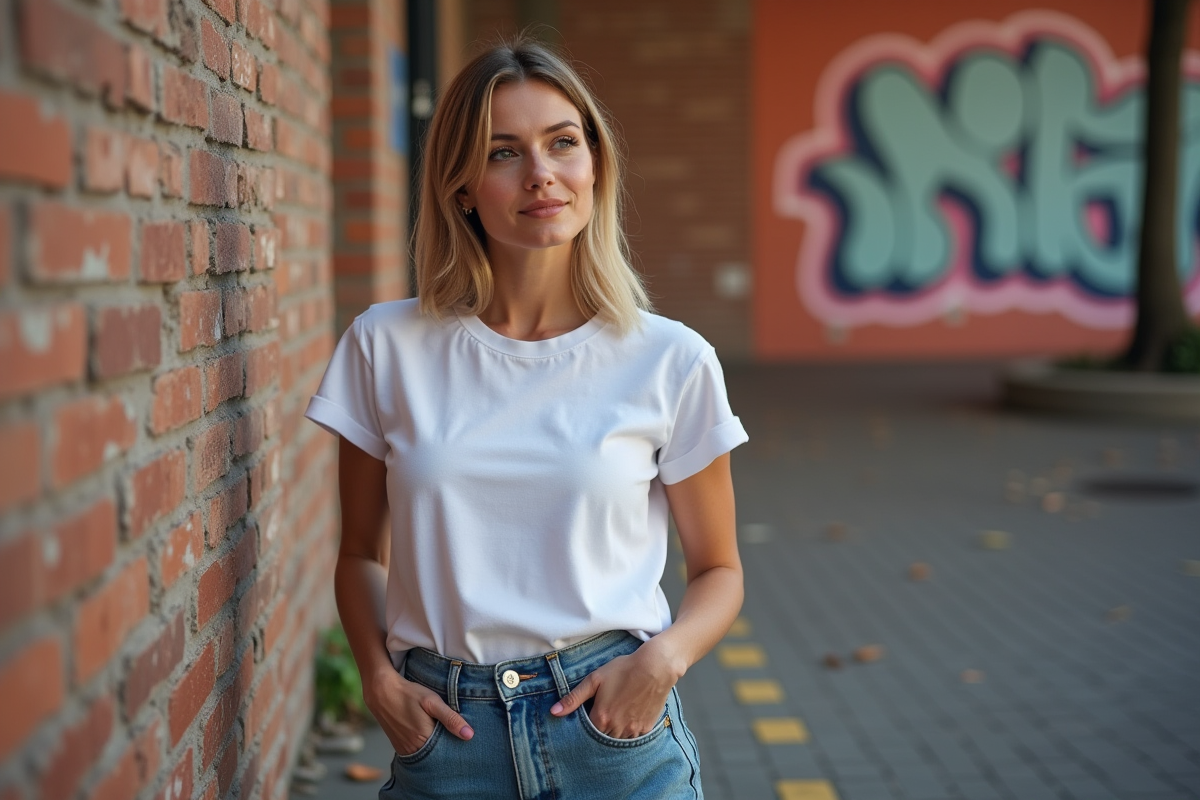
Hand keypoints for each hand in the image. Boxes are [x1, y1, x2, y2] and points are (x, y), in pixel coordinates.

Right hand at [364, 667, 473, 754]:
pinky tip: (430, 735)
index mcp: (424, 739)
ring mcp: (405, 750)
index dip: (457, 745)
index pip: (448, 751)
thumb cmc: (409, 694)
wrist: (382, 692)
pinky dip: (425, 746)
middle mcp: (413, 749)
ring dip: (436, 747)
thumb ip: (450, 718)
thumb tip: (469, 735)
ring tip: (442, 733)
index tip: (465, 738)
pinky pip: (417, 752)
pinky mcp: (399, 747)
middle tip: (455, 734)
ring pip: (427, 754)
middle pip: (437, 755)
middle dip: (447, 747)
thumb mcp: (432, 702)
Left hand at [549, 642, 680, 738]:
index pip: (586, 733)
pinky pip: (633, 738)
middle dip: (599, 731)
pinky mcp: (646, 728)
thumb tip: (554, 712)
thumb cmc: (623, 670)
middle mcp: (617, 728)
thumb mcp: (595, 679)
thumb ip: (574, 698)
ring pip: (617, 741)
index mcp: (601, 718)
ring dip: (613, 733)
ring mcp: (633, 731)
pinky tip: (628, 717)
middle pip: (602, 739)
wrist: (655, 667)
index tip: (588, 717)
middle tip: (602, 715)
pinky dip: (628, 732)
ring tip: (615, 716)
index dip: (585, 726)